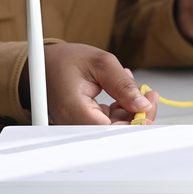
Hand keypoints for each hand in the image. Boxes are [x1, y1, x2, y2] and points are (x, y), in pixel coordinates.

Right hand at [21, 43, 157, 124]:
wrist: (43, 63)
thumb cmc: (63, 61)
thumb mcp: (99, 63)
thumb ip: (122, 84)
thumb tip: (142, 103)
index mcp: (73, 109)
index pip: (108, 131)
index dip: (132, 126)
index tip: (148, 115)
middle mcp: (75, 123)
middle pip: (115, 132)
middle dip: (137, 115)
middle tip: (149, 96)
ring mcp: (80, 125)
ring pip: (115, 127)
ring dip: (131, 110)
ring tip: (135, 87)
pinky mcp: (86, 123)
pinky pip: (110, 122)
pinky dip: (121, 109)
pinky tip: (123, 92)